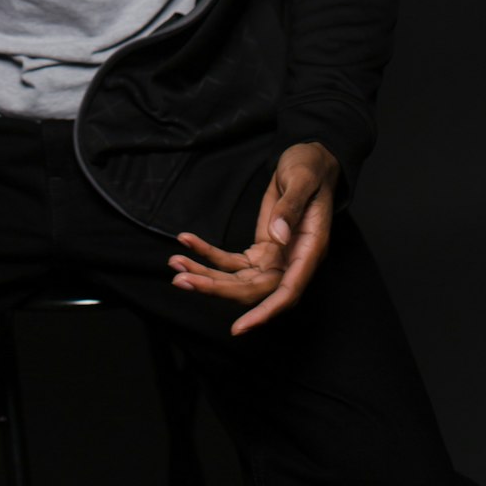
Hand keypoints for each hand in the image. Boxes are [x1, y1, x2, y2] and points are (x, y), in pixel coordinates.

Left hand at [168, 142, 338, 334]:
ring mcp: (274, 257)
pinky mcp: (260, 249)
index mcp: (308, 251)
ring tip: (175, 263)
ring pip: (237, 279)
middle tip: (181, 279)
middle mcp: (291, 261)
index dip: (264, 313)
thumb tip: (278, 237)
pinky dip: (207, 253)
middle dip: (216, 287)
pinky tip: (186, 241)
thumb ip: (291, 208)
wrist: (308, 158)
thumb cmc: (310, 168)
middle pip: (252, 289)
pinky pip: (231, 260)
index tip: (239, 327)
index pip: (287, 292)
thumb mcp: (302, 181)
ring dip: (205, 273)